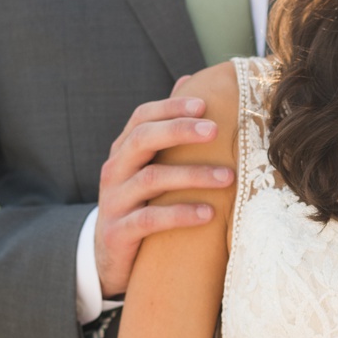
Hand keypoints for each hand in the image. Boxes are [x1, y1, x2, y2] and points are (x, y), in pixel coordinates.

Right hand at [94, 79, 232, 298]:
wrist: (109, 257)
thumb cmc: (142, 202)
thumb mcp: (151, 165)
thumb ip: (167, 128)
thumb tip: (188, 80)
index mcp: (124, 151)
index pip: (142, 117)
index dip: (171, 108)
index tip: (205, 104)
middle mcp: (115, 170)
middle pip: (142, 140)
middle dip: (179, 131)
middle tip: (215, 130)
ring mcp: (114, 201)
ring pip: (151, 179)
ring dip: (192, 175)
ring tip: (228, 177)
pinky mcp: (118, 233)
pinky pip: (149, 220)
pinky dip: (180, 214)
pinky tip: (209, 214)